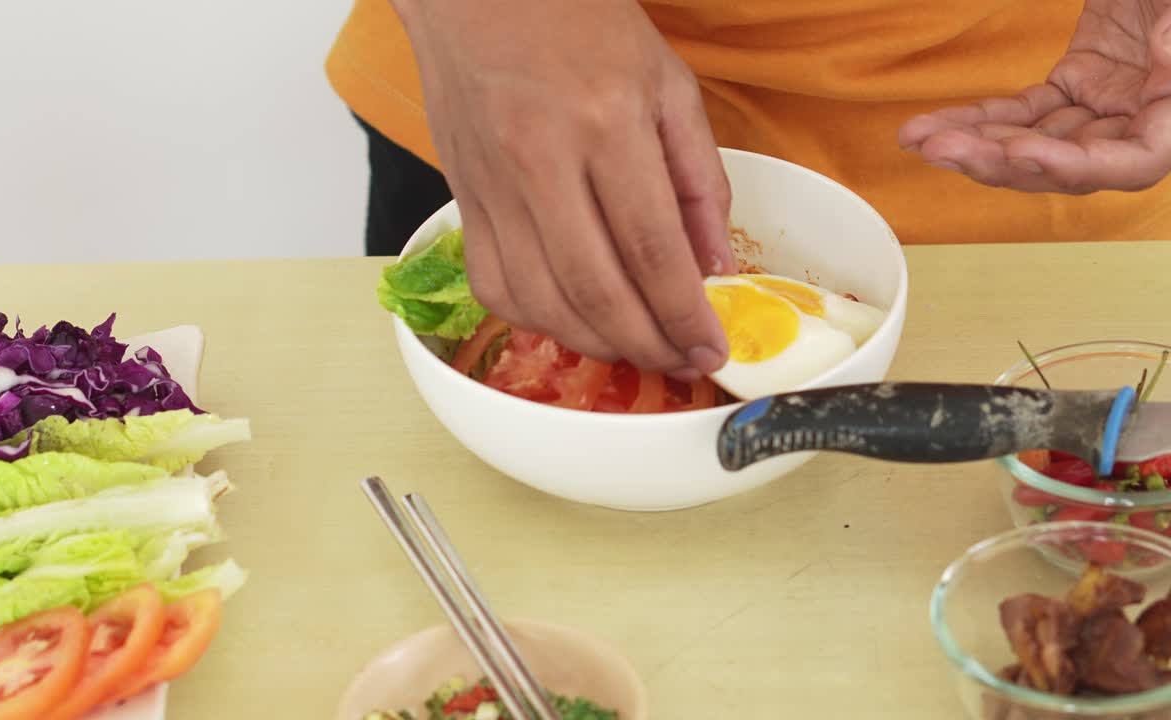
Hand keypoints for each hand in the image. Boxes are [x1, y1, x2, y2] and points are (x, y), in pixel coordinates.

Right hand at [390, 0, 732, 377]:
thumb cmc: (577, 22)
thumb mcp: (666, 82)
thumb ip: (697, 178)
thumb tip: (713, 265)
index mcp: (605, 123)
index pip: (651, 249)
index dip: (685, 315)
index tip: (711, 350)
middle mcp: (541, 161)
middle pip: (596, 291)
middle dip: (647, 344)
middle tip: (679, 361)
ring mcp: (492, 186)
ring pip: (541, 302)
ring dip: (594, 343)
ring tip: (634, 347)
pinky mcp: (460, 199)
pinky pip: (493, 286)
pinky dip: (536, 320)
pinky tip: (572, 320)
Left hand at [899, 0, 1170, 193]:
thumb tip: (1165, 55)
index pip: (1131, 163)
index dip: (1071, 165)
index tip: (1018, 151)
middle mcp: (1142, 123)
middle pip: (1064, 164)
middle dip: (996, 159)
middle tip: (940, 149)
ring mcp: (1105, 109)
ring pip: (1033, 141)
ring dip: (973, 143)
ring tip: (918, 137)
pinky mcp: (1076, 87)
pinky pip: (1021, 112)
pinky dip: (977, 118)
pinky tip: (931, 126)